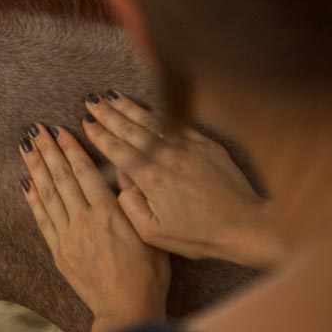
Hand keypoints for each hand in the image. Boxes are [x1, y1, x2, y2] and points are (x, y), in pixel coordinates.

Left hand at [18, 123, 169, 331]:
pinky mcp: (59, 252)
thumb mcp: (151, 232)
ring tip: (26, 146)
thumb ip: (136, 200)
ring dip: (36, 167)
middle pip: (62, 177)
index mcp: (110, 214)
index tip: (60, 129)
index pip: (85, 172)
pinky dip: (33, 199)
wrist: (127, 309)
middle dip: (48, 150)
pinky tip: (26, 182)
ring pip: (48, 194)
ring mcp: (68, 237)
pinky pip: (42, 220)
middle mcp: (85, 221)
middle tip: (36, 128)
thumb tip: (125, 169)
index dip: (70, 148)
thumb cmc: (148, 274)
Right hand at [82, 90, 284, 269]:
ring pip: (151, 121)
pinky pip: (176, 122)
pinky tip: (147, 106)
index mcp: (151, 178)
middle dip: (108, 114)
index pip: (117, 150)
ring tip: (112, 96)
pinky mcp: (205, 144)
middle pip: (130, 129)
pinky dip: (158, 112)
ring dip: (129, 107)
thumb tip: (121, 182)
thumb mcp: (154, 233)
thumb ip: (129, 206)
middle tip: (92, 101)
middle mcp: (167, 156)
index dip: (99, 135)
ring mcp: (187, 147)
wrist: (246, 226)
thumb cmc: (199, 235)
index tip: (86, 121)